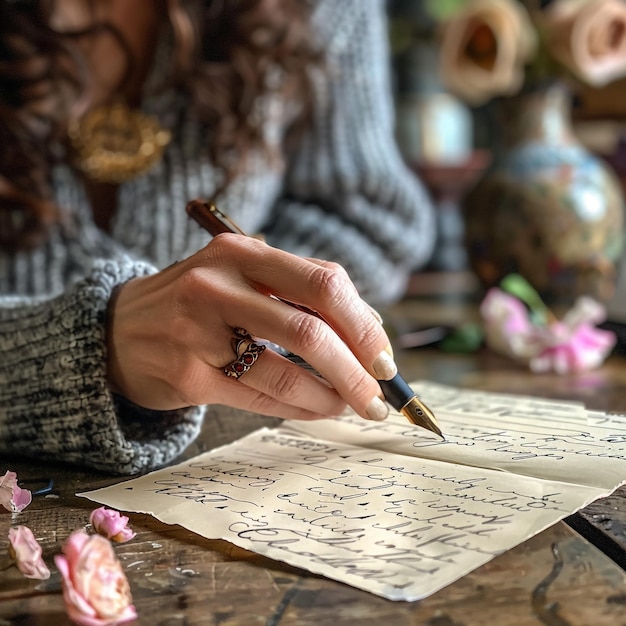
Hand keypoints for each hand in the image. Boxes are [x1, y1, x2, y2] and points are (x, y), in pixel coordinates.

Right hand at [106, 233, 396, 421]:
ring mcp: (197, 331)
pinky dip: (299, 407)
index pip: (323, 283)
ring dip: (332, 395)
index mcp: (242, 253)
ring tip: (352, 406)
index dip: (364, 324)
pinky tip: (318, 409)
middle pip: (310, 329)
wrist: (120, 329)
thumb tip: (372, 332)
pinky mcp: (187, 374)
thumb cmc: (198, 304)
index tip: (384, 357)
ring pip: (286, 371)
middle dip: (357, 368)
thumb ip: (301, 294)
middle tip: (379, 395)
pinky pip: (259, 397)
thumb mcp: (243, 278)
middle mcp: (217, 285)